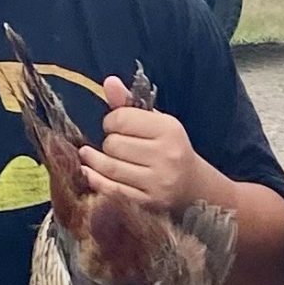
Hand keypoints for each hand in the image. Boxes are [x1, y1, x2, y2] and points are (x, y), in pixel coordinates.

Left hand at [83, 74, 203, 209]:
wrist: (194, 187)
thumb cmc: (170, 149)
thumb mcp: (156, 122)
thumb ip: (129, 103)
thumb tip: (109, 81)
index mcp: (169, 130)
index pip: (121, 119)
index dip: (111, 121)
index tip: (114, 127)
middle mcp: (167, 156)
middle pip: (113, 144)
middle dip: (107, 144)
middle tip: (113, 147)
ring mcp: (158, 182)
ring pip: (109, 167)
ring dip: (94, 162)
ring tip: (89, 157)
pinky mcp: (149, 203)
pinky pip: (111, 190)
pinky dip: (95, 180)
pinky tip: (89, 173)